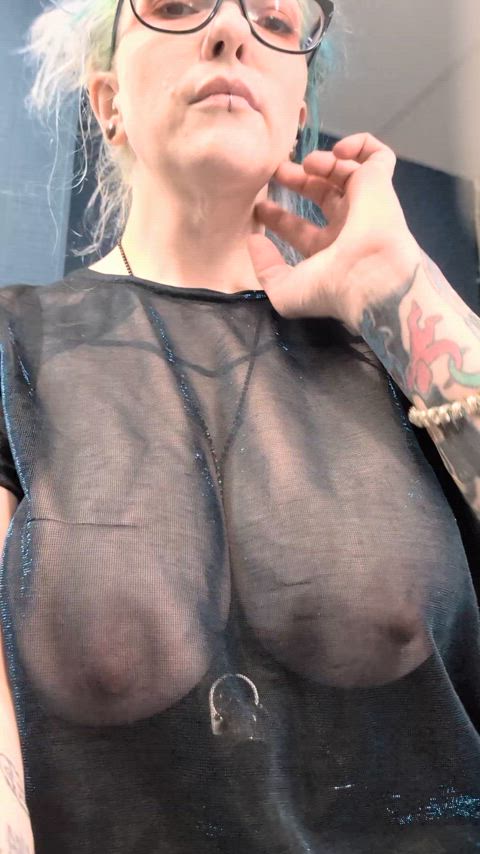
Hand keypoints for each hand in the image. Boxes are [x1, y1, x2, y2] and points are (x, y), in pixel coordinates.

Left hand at [247, 132, 421, 332]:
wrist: (370, 274)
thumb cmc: (328, 287)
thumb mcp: (284, 291)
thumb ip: (265, 269)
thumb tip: (254, 242)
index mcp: (327, 254)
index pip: (301, 230)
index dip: (279, 217)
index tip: (259, 207)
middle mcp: (347, 228)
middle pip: (321, 195)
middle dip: (297, 180)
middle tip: (278, 171)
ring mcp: (365, 205)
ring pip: (345, 173)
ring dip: (322, 163)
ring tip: (309, 164)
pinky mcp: (380, 183)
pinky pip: (378, 156)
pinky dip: (361, 145)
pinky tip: (339, 152)